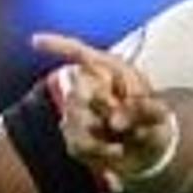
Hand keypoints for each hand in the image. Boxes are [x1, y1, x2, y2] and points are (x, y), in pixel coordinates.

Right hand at [30, 31, 182, 192]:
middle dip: (98, 106)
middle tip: (122, 121)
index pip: (79, 53)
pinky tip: (117, 151)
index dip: (57, 46)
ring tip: (125, 136)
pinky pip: (77, 143)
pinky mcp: (75, 136)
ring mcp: (78, 113)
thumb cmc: (153, 118)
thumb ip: (141, 110)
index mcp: (108, 71)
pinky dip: (101, 150)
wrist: (150, 148)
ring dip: (100, 130)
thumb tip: (113, 122)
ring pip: (74, 118)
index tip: (35, 41)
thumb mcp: (157, 111)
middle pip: (77, 91)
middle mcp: (88, 88)